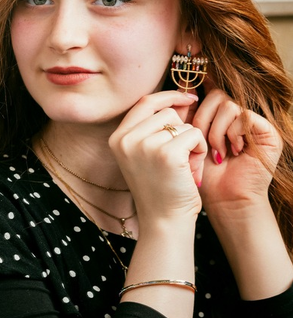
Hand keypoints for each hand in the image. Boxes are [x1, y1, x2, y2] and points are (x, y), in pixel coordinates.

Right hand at [109, 91, 207, 225]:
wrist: (163, 220)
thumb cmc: (160, 188)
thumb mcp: (146, 154)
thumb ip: (154, 128)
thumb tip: (180, 98)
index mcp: (117, 138)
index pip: (144, 102)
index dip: (168, 96)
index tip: (188, 98)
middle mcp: (126, 139)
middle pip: (166, 112)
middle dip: (181, 129)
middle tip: (180, 156)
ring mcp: (144, 145)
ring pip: (181, 123)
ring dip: (191, 141)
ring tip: (184, 165)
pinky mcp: (166, 153)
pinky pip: (194, 134)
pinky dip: (200, 149)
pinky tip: (192, 169)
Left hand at [192, 86, 281, 216]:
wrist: (223, 198)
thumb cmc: (203, 173)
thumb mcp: (186, 140)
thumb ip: (184, 116)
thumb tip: (177, 88)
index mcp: (217, 114)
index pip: (208, 88)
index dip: (196, 89)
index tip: (185, 101)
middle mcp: (237, 115)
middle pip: (215, 94)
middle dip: (201, 120)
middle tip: (200, 142)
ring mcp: (253, 122)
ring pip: (228, 105)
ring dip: (216, 131)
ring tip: (217, 151)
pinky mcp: (267, 131)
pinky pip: (245, 116)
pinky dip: (233, 134)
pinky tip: (233, 151)